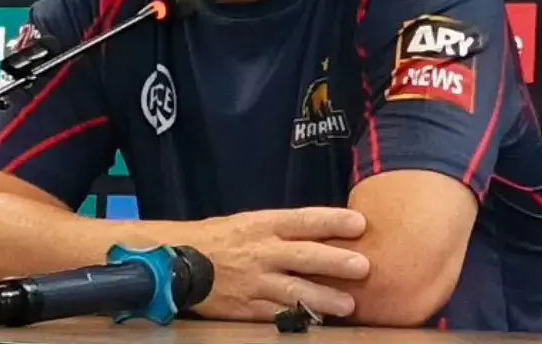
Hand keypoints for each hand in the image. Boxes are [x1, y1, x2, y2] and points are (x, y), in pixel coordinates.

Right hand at [187, 207, 369, 321]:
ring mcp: (255, 281)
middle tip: (363, 266)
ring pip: (294, 290)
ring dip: (323, 298)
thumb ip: (284, 230)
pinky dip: (297, 318)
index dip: (333, 221)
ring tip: (348, 305)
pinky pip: (276, 314)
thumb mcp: (250, 223)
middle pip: (304, 256)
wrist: (178, 260)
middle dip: (335, 261)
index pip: (304, 220)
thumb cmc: (221, 239)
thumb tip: (326, 234)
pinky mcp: (246, 306)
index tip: (360, 223)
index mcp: (264, 224)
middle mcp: (262, 251)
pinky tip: (317, 322)